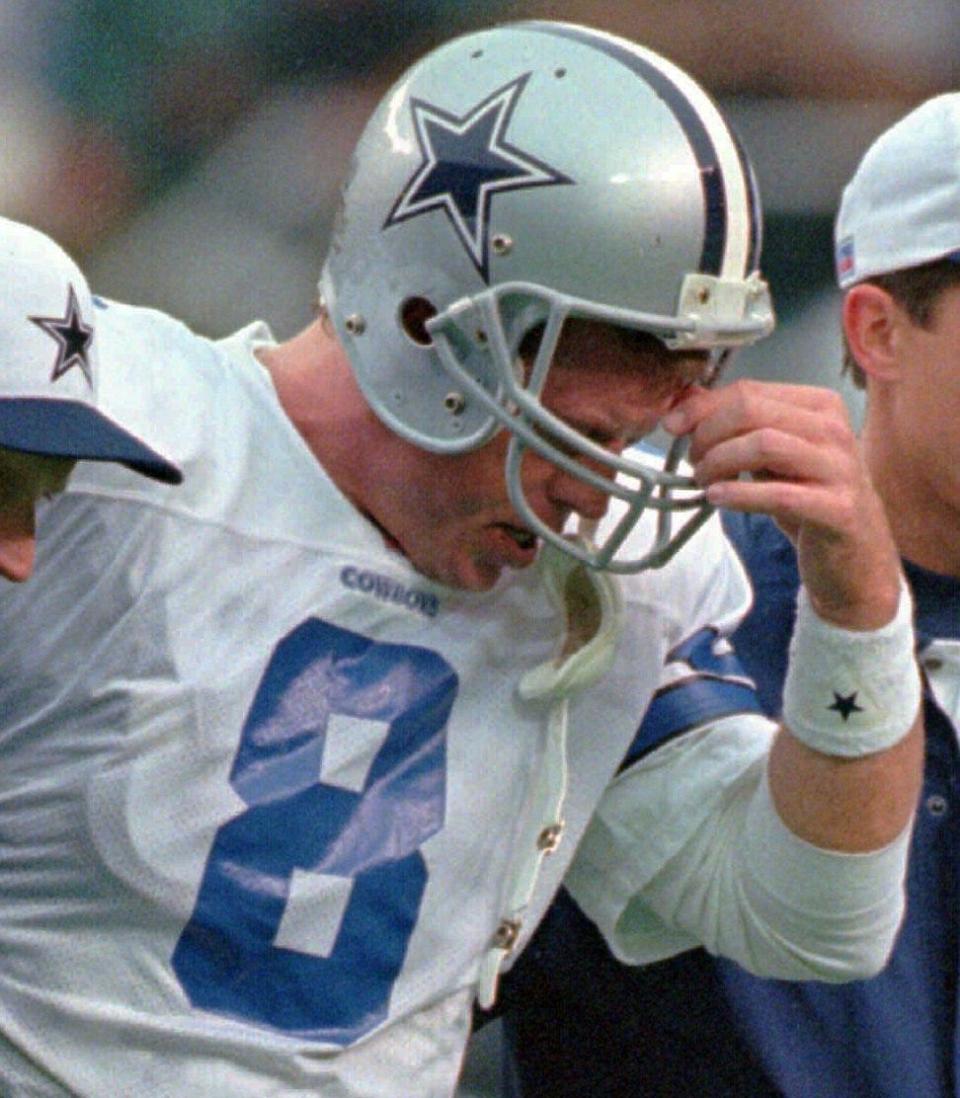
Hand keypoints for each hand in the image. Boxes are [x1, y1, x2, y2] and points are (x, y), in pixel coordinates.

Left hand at [662, 380, 901, 629]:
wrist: (855, 555)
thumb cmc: (808, 498)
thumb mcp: (771, 456)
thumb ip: (735, 425)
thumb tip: (686, 399)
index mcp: (819, 406)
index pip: (749, 392)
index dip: (702, 408)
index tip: (672, 426)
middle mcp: (834, 429)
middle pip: (752, 411)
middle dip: (708, 434)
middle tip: (693, 461)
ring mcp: (840, 468)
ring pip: (764, 444)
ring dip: (720, 462)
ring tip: (704, 482)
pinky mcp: (838, 509)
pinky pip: (780, 493)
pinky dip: (740, 494)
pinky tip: (717, 498)